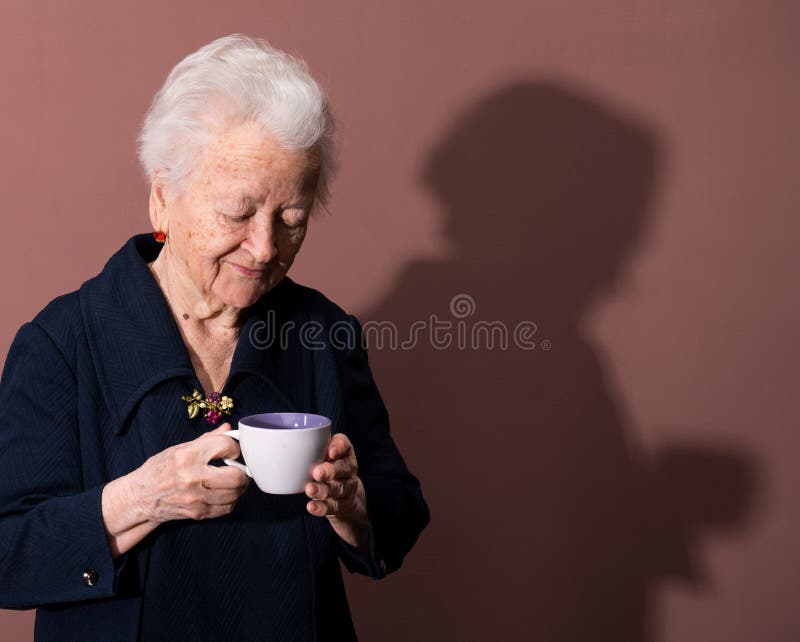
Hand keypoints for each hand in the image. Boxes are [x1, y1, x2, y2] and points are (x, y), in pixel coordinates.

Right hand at [130, 422, 250, 522]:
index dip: (234, 447)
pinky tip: (226, 493)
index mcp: (187, 456)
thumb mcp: (179, 448)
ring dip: (240, 487)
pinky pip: (226, 508)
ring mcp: (195, 498)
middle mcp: (192, 477)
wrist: (140, 497)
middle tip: (241, 468)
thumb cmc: (159, 469)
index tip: (233, 450)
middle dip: (244, 472)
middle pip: (236, 476)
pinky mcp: (197, 513)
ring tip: (235, 480)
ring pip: (234, 494)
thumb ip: (207, 439)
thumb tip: (228, 428)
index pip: (225, 446)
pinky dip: (231, 500)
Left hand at [305, 434, 369, 550]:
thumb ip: (302, 451)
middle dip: (330, 470)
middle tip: (316, 473)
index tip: (330, 451)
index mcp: (343, 453)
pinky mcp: (343, 505)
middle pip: (344, 467)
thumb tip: (261, 453)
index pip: (346, 445)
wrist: (348, 498)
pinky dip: (322, 507)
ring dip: (323, 489)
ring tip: (309, 490)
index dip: (339, 446)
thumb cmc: (328, 469)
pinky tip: (311, 506)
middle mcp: (348, 469)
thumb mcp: (322, 456)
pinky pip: (333, 507)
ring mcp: (347, 487)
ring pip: (338, 488)